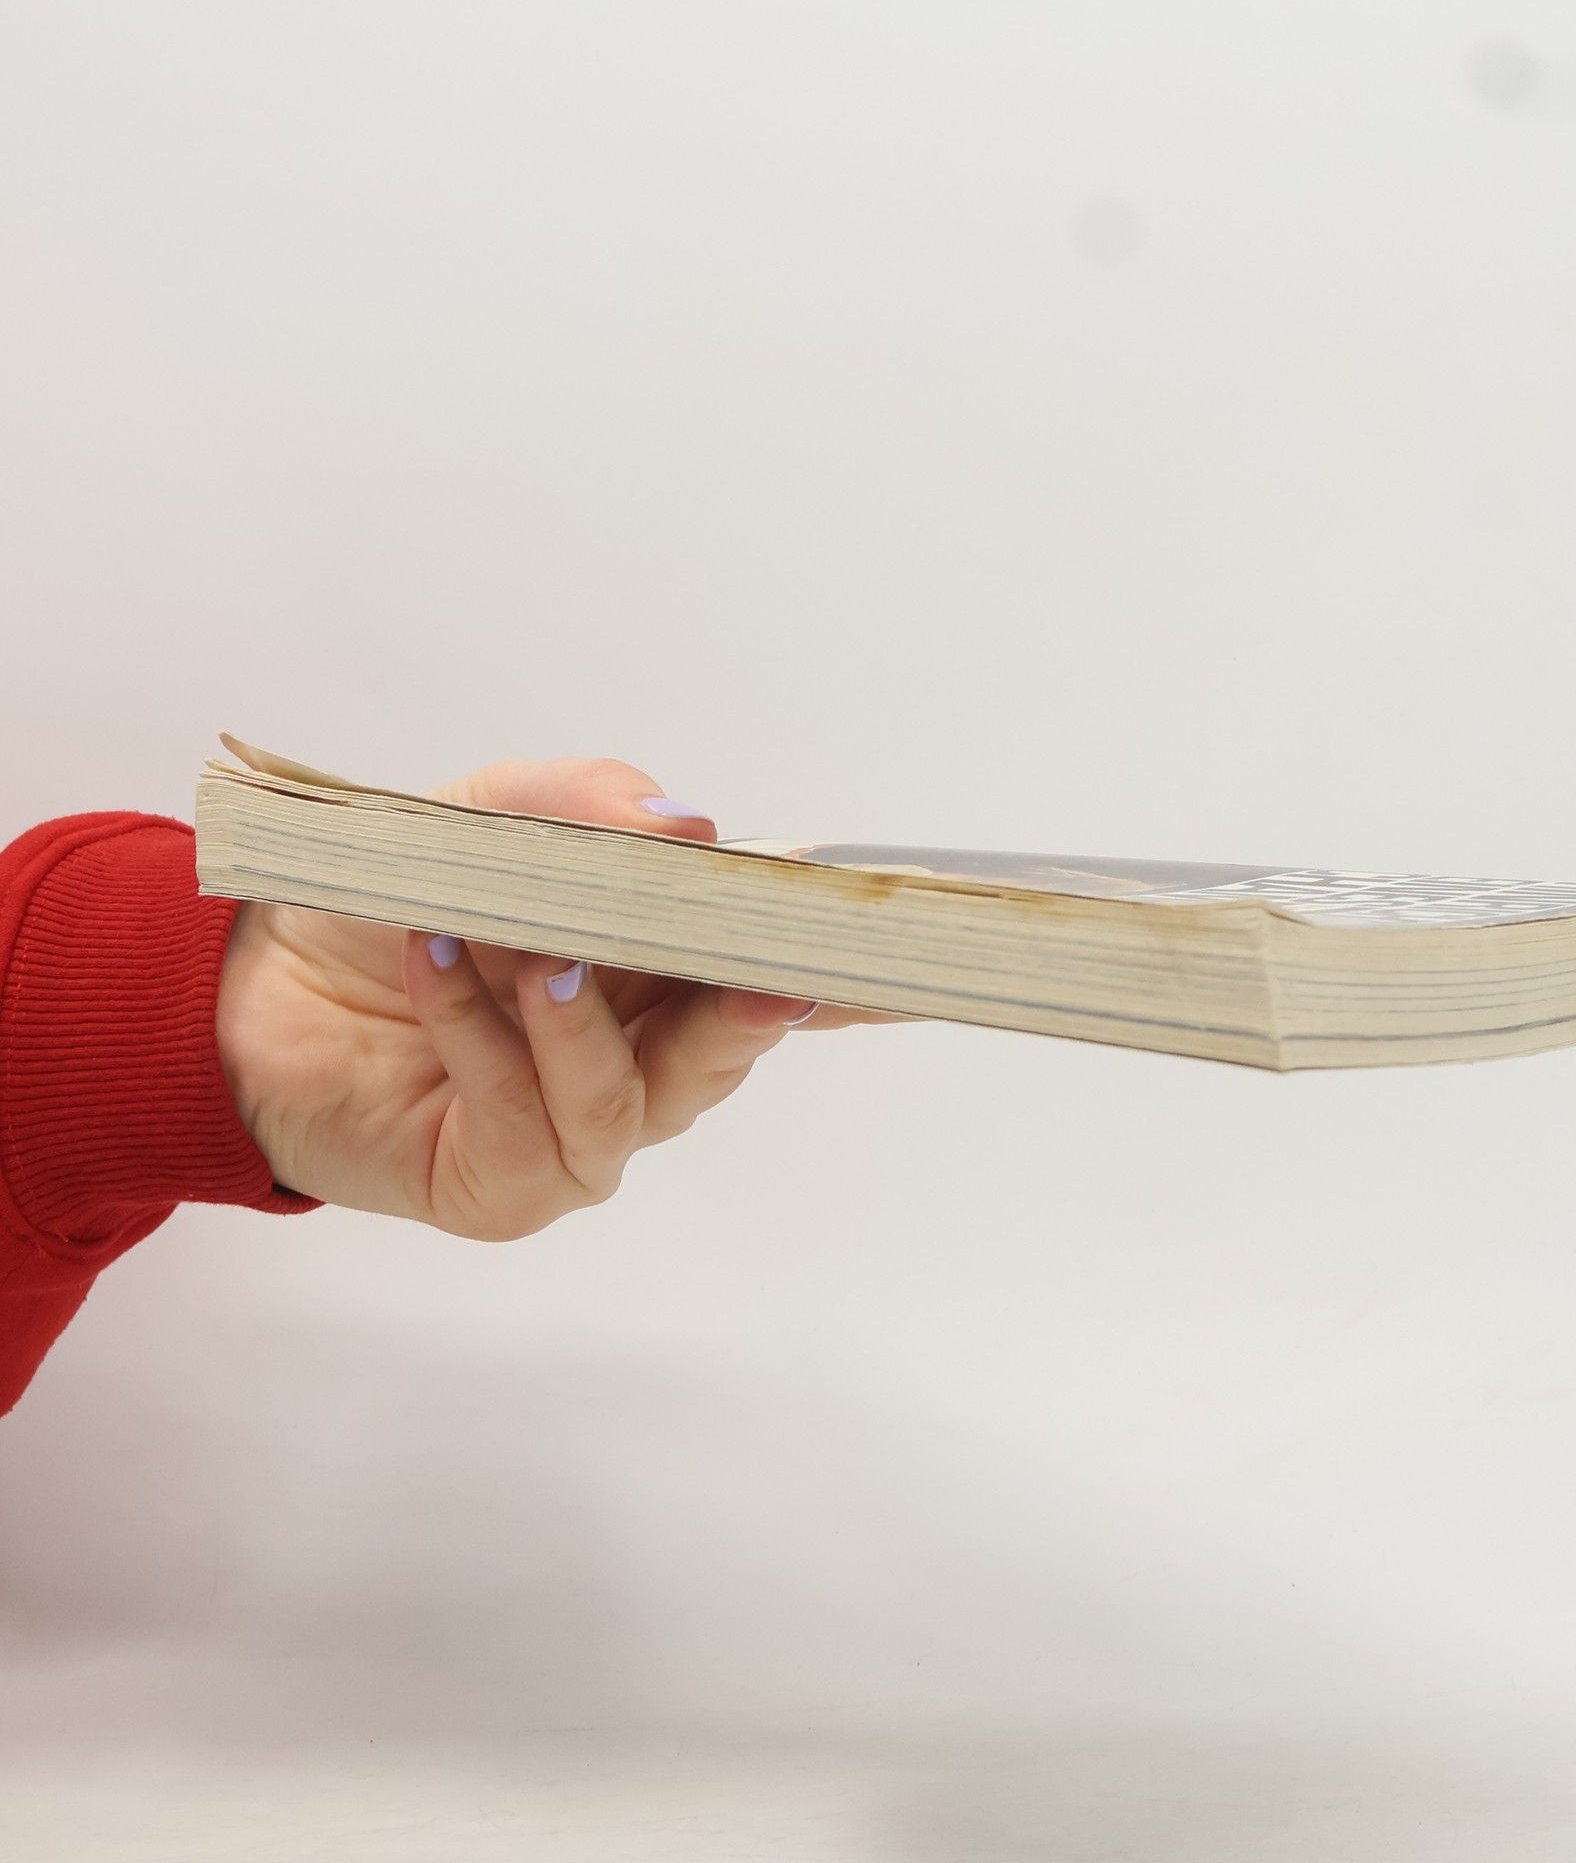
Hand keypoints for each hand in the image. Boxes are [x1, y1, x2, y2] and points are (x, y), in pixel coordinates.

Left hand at [215, 755, 875, 1238]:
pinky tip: (434, 964)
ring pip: (631, 1104)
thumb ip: (583, 802)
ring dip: (581, 1022)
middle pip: (729, 1053)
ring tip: (531, 954)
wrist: (256, 976)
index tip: (905, 956)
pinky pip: (524, 1122)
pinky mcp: (505, 1187)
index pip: (774, 977)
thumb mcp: (489, 814)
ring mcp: (577, 1134)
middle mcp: (640, 1060)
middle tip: (766, 978)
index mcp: (664, 974)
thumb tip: (691, 828)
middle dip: (749, 1015)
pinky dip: (482, 1036)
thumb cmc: (401, 896)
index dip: (856, 977)